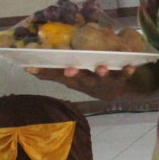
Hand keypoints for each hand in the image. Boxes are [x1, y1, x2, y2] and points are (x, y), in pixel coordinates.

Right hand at [26, 63, 154, 100]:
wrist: (113, 92)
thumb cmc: (87, 81)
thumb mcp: (69, 79)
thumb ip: (52, 74)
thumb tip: (28, 68)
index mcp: (73, 80)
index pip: (57, 76)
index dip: (45, 72)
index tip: (30, 67)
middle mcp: (87, 82)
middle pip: (79, 78)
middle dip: (74, 74)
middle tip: (68, 70)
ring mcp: (103, 81)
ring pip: (101, 78)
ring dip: (101, 73)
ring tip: (101, 68)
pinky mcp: (118, 79)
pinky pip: (123, 75)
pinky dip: (126, 71)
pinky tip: (130, 66)